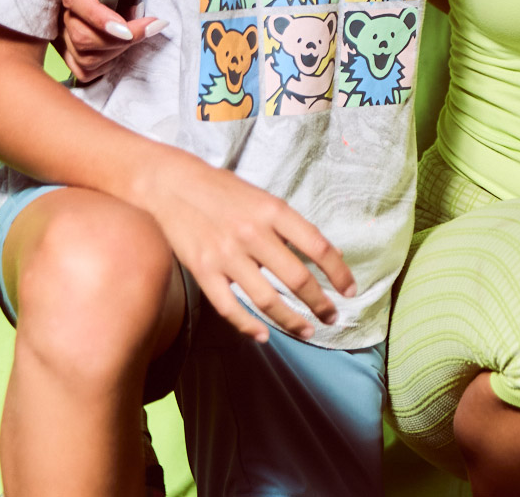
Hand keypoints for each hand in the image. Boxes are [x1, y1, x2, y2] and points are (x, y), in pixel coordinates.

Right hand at [56, 0, 168, 82]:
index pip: (78, 2)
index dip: (102, 19)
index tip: (128, 28)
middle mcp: (61, 10)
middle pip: (84, 39)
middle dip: (121, 40)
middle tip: (151, 27)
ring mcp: (61, 33)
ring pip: (85, 57)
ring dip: (118, 52)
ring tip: (138, 34)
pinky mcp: (67, 50)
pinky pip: (82, 71)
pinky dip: (106, 66)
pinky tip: (121, 50)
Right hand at [137, 150, 357, 343]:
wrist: (170, 184)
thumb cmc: (222, 190)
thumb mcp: (263, 198)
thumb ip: (291, 226)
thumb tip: (328, 254)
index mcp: (273, 211)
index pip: (317, 247)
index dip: (339, 273)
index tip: (350, 291)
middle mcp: (252, 233)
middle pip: (297, 279)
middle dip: (321, 304)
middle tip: (333, 318)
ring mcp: (226, 254)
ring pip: (268, 299)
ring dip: (292, 321)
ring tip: (307, 331)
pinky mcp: (202, 270)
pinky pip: (230, 308)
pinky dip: (249, 326)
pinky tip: (263, 335)